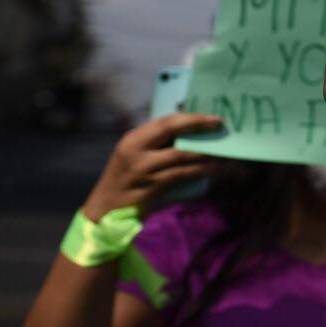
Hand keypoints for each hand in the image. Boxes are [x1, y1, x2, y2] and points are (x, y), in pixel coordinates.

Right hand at [80, 113, 219, 220]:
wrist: (105, 209)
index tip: (213, 117)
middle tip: (219, 125)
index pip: (165, 121)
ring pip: (180, 154)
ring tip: (219, 152)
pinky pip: (180, 174)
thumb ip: (157, 144)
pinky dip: (197, 170)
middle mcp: (136, 149)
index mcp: (133, 138)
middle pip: (171, 129)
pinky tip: (209, 169)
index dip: (191, 118)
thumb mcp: (136, 156)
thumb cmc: (126, 180)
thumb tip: (192, 133)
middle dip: (198, 125)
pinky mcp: (151, 185)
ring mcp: (142, 168)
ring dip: (203, 153)